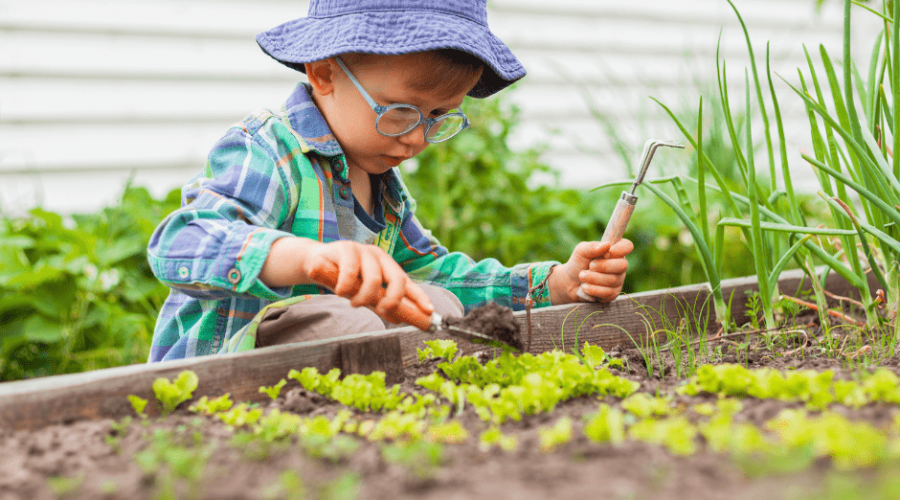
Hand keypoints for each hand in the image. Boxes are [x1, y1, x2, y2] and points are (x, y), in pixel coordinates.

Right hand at [260, 238, 433, 323]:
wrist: (315, 262)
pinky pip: (350, 272)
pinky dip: (346, 287)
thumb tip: (399, 319)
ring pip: (374, 278)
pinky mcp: (345, 249)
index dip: (420, 297)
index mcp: (387, 266)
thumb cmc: (342, 277)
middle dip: (393, 300)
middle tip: (381, 311)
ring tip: (354, 303)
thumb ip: (379, 303)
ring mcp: (363, 251)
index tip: (429, 311)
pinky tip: (340, 291)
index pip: (408, 282)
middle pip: (397, 278)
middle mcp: (379, 256)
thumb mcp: (363, 292)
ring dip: (365, 297)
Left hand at [549, 239, 632, 303]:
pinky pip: (608, 292)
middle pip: (623, 265)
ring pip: (613, 280)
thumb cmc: (578, 264)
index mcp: (615, 251)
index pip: (627, 246)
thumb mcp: (581, 251)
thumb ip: (592, 247)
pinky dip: (593, 289)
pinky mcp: (613, 294)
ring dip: (594, 278)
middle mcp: (620, 265)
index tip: (607, 253)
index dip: (619, 249)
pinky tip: (585, 287)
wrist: (569, 283)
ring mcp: (618, 280)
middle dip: (603, 266)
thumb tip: (607, 245)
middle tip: (590, 266)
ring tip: (582, 276)